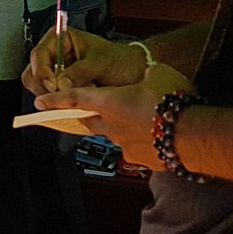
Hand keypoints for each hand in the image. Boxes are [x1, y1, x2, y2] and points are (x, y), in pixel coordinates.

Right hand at [22, 28, 147, 96]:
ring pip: (39, 87)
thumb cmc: (119, 60)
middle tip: (57, 98)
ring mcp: (57, 71)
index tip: (53, 86)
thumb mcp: (101, 62)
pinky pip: (51, 96)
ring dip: (52, 96)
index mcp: (61, 38)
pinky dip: (60, 102)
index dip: (42, 71)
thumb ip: (80, 72)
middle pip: (34, 72)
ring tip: (72, 98)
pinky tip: (75, 101)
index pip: (39, 54)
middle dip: (43, 87)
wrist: (132, 72)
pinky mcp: (62, 86)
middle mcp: (55, 54)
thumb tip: (62, 83)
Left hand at [37, 62, 196, 169]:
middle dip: (90, 115)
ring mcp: (125, 145)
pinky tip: (158, 136)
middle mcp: (112, 125)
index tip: (39, 102)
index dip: (55, 99)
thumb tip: (146, 75)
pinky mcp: (141, 160)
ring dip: (122, 128)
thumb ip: (144, 75)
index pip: (74, 98)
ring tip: (142, 120)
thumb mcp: (157, 73)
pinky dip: (142, 142)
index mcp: (109, 102)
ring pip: (115, 135)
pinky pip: (136, 149)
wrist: (193, 134)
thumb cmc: (172, 101)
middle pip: (92, 120)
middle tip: (93, 110)